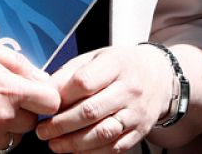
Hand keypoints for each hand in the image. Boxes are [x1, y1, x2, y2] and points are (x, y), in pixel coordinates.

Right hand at [0, 40, 59, 153]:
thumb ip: (18, 62)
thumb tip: (42, 78)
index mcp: (8, 90)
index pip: (51, 102)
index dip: (45, 96)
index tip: (33, 93)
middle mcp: (2, 118)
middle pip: (32, 122)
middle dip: (22, 110)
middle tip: (0, 97)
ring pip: (14, 138)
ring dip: (7, 126)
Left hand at [34, 45, 174, 152]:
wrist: (159, 75)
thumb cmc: (120, 65)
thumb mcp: (95, 57)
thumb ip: (69, 73)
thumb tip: (44, 90)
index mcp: (115, 64)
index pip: (84, 82)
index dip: (61, 96)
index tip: (45, 104)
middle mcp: (129, 89)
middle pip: (91, 111)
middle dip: (61, 124)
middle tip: (43, 131)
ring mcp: (137, 113)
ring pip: (103, 133)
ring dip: (74, 143)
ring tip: (54, 144)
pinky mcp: (140, 131)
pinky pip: (115, 147)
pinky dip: (92, 152)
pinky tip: (76, 150)